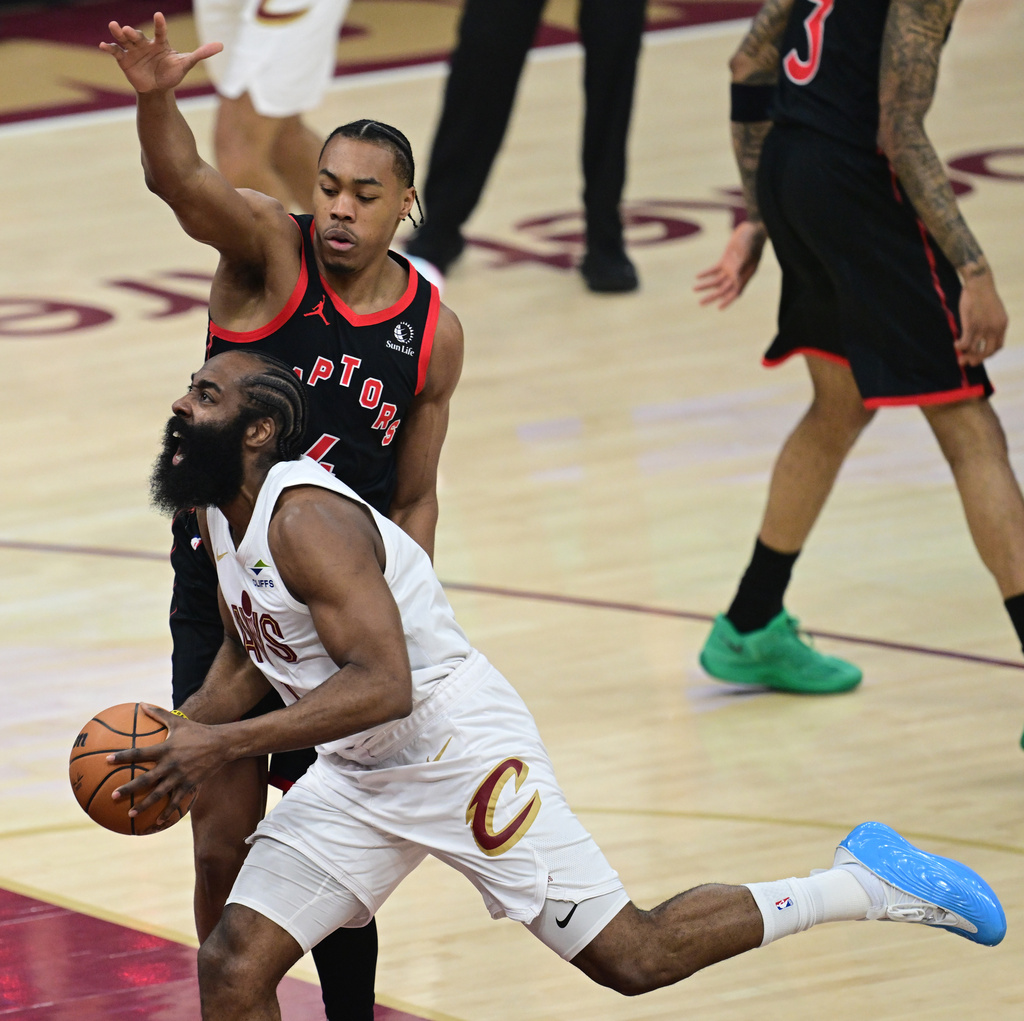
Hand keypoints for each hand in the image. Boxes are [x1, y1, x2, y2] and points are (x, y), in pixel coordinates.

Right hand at [99, 11, 222, 93]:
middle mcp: (145, 43)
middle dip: (132, 32)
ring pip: (124, 39)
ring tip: (114, 27)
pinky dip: (109, 48)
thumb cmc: (172, 74)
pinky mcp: (124, 59)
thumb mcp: (186, 64)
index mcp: (160, 43)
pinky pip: (115, 51)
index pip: (160, 31)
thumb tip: (221, 45)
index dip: (159, 24)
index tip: (159, 16)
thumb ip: (201, 53)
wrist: (158, 89)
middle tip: (128, 30)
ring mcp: (133, 50)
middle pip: (138, 35)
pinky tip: (103, 45)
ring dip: (118, 33)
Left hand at [109, 704, 226, 828]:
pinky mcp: (189, 785)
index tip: (107, 761)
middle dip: (129, 788)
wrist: (221, 744)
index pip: (140, 753)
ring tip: (130, 813)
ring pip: (159, 794)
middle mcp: (171, 764)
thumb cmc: (197, 731)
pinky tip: (157, 822)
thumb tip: (141, 703)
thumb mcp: (178, 722)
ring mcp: (181, 776)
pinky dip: (167, 812)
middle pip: (146, 779)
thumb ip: (158, 714)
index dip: (123, 756)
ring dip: (144, 805)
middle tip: (114, 795)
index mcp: (166, 749)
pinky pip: (176, 801)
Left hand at [695, 221, 767, 308]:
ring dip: (706, 286)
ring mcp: (731, 268)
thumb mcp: (748, 252)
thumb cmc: (753, 239)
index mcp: (745, 275)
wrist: (752, 229)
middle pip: (723, 289)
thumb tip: (736, 278)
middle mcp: (737, 274)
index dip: (728, 300)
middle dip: (712, 297)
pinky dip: (706, 273)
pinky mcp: (725, 260)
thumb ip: (742, 265)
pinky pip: (714, 270)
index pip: (736, 292)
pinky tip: (698, 276)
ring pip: (716, 281)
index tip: (719, 307)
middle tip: (701, 303)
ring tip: (694, 289)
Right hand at [955, 264, 1007, 366]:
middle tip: (969, 363)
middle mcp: (995, 329)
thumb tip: (983, 330)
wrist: (979, 283)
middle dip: (978, 359)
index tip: (980, 354)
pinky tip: (955, 346)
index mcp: (1002, 325)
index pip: (998, 346)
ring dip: (967, 357)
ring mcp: (983, 328)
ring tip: (960, 360)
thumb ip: (991, 322)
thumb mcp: (994, 310)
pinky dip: (960, 347)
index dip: (989, 354)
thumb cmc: (984, 294)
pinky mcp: (971, 325)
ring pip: (975, 349)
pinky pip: (965, 343)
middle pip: (988, 351)